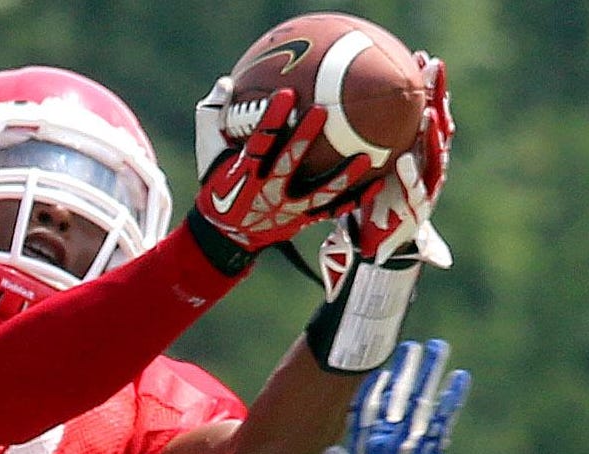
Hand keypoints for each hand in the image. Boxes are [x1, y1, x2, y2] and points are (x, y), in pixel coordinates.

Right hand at [185, 89, 377, 275]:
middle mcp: (267, 193)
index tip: (285, 95)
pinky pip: (333, 211)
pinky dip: (356, 200)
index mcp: (244, 174)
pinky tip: (379, 184)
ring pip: (318, 193)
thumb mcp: (209, 155)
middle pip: (286, 164)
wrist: (227, 235)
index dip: (270, 120)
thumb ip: (213, 118)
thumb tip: (226, 82)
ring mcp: (288, 210)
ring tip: (366, 158)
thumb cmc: (219, 186)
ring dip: (342, 177)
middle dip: (302, 139)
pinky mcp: (303, 220)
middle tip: (321, 111)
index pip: (258, 144)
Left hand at [302, 57, 454, 372]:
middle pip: (437, 127)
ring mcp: (423, 194)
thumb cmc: (370, 222)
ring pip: (433, 158)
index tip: (427, 61)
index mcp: (418, 159)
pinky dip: (407, 177)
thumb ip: (375, 170)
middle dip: (437, 96)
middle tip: (433, 65)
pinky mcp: (413, 218)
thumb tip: (361, 154)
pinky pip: (413, 193)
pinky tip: (401, 159)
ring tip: (430, 106)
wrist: (373, 264)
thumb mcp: (368, 191)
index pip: (428, 117)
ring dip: (433, 133)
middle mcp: (426, 173)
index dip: (430, 89)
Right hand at [322, 339, 468, 453]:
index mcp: (361, 436)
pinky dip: (452, 397)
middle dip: (407, 365)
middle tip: (414, 346)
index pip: (368, 399)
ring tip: (439, 347)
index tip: (385, 367)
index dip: (378, 380)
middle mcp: (384, 431)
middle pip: (397, 389)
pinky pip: (443, 417)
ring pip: (421, 395)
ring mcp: (409, 438)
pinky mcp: (430, 449)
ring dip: (431, 369)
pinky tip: (459, 378)